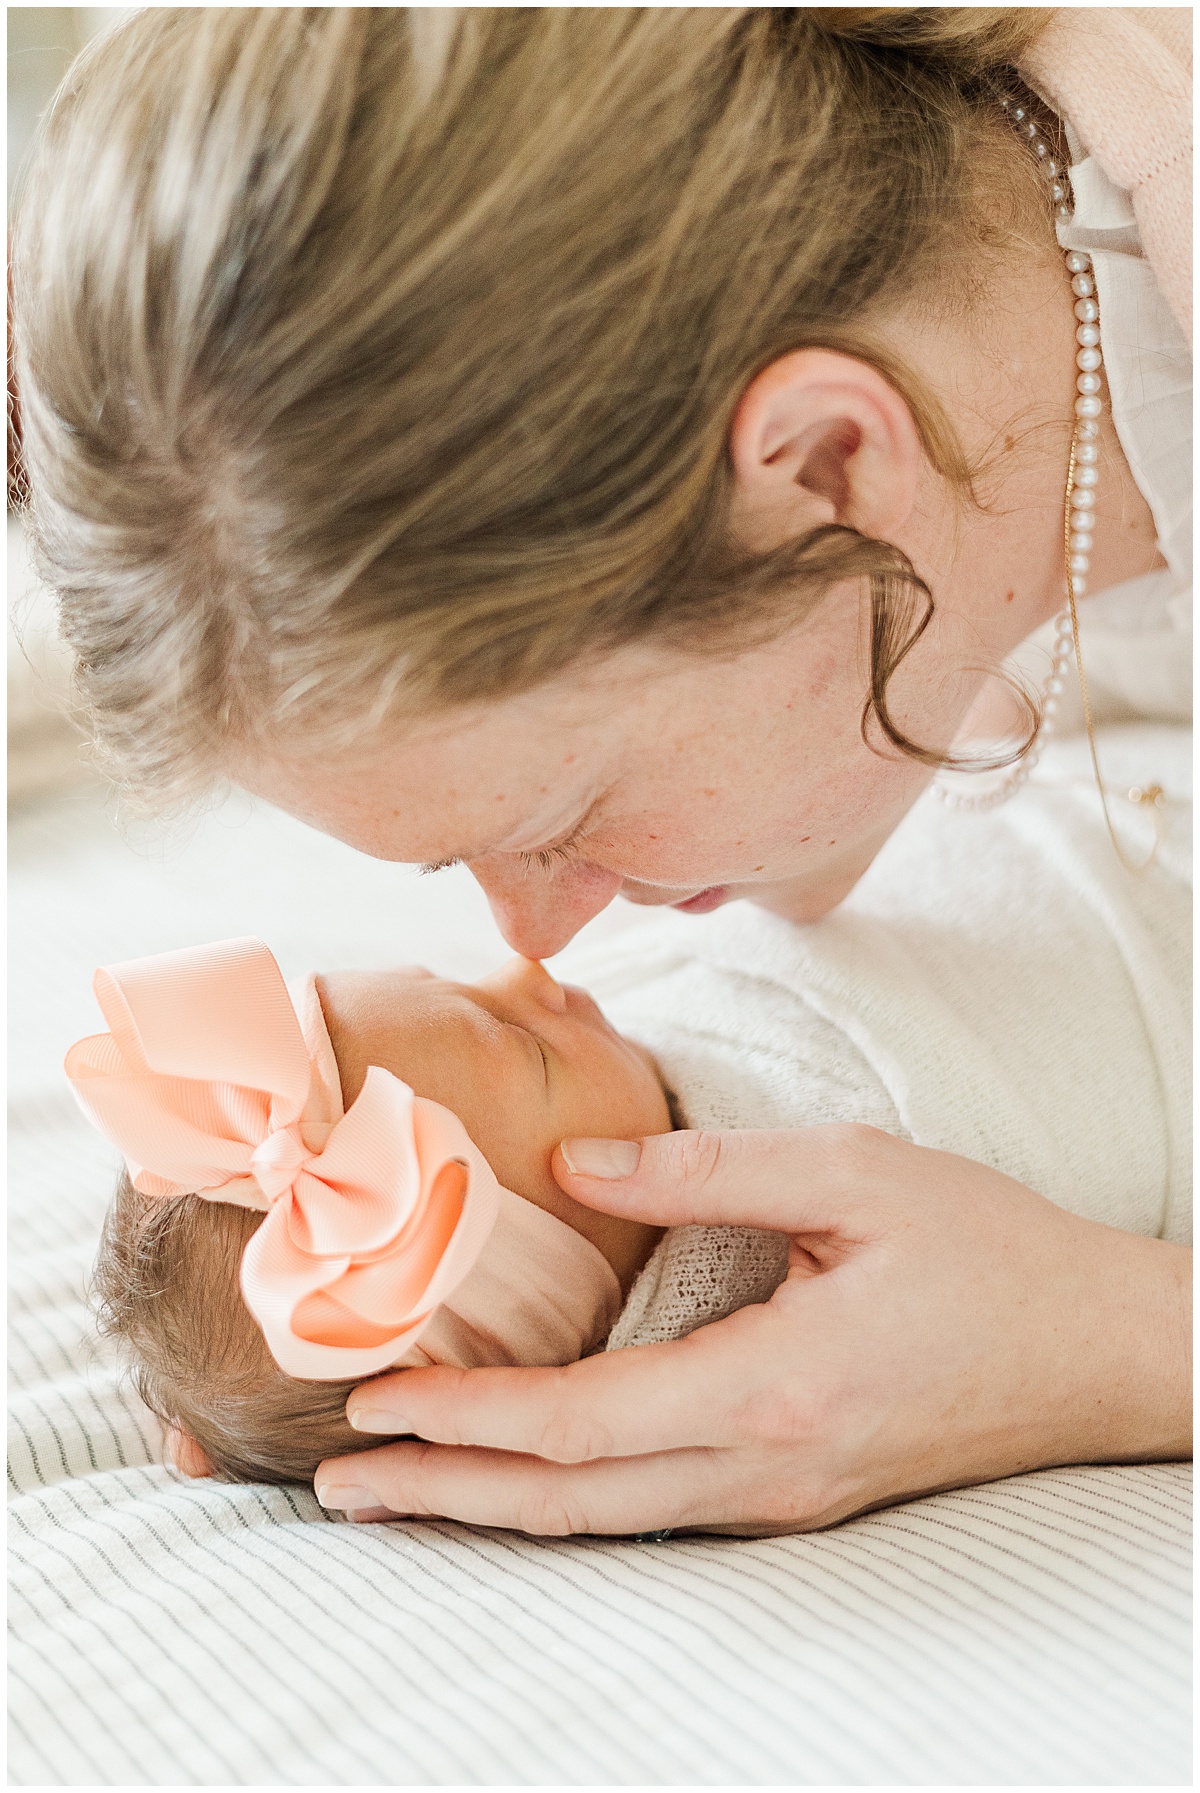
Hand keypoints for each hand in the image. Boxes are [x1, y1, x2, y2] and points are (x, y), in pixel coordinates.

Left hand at [315, 1126, 1191, 1534]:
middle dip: (444, 1495)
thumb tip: (572, 1169)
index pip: (580, 1422)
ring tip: (399, 1492)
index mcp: (775, 1387)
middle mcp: (766, 1469)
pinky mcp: (797, 1496)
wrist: (1101, 1350)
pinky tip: (523, 1476)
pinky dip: (565, 1499)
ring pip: (607, 1524)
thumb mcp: (855, 1173)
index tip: (374, 1400)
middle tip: (337, 1484)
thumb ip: (706, 1171)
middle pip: (569, 1504)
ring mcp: (782, 1499)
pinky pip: (655, 1513)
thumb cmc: (989, 1249)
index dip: (467, 1417)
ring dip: (493, 1507)